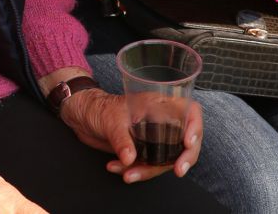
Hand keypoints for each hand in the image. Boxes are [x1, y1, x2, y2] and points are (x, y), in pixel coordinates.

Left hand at [60, 89, 202, 182]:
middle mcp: (161, 120)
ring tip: (127, 174)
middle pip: (185, 141)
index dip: (196, 127)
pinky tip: (116, 168)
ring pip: (167, 158)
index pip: (190, 111)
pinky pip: (149, 165)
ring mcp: (154, 137)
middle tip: (177, 171)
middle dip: (181, 158)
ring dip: (149, 170)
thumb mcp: (109, 120)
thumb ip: (121, 138)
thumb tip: (130, 158)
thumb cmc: (97, 108)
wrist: (81, 116)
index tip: (188, 143)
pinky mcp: (144, 150)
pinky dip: (136, 171)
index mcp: (159, 104)